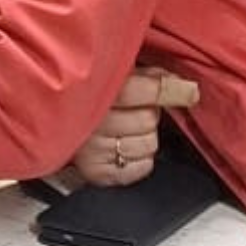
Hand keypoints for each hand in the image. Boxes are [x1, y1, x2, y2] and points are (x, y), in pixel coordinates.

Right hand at [66, 68, 173, 187]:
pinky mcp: (97, 172)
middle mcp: (92, 121)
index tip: (188, 92)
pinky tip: (125, 149)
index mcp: (96, 88)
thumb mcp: (118, 73)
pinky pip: (141, 168)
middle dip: (150, 113)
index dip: (172, 91)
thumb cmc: (91, 94)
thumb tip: (182, 85)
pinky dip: (140, 160)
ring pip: (148, 145)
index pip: (147, 91)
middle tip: (134, 110)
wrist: (56, 121)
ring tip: (126, 129)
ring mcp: (92, 149)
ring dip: (145, 137)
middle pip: (149, 119)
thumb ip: (148, 75)